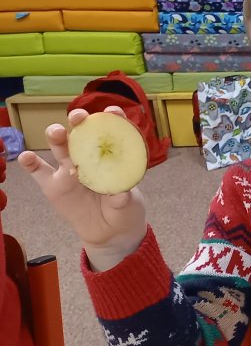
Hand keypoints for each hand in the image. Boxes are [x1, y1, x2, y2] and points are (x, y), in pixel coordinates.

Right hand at [17, 107, 147, 270]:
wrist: (110, 233)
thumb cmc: (124, 211)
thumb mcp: (129, 205)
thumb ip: (123, 198)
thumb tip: (120, 194)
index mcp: (112, 155)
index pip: (113, 132)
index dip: (113, 119)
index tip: (113, 112)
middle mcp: (89, 157)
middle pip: (81, 134)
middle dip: (80, 121)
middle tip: (79, 117)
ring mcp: (68, 170)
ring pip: (60, 148)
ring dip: (57, 136)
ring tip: (57, 132)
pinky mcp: (53, 185)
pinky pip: (38, 171)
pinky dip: (30, 162)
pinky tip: (26, 156)